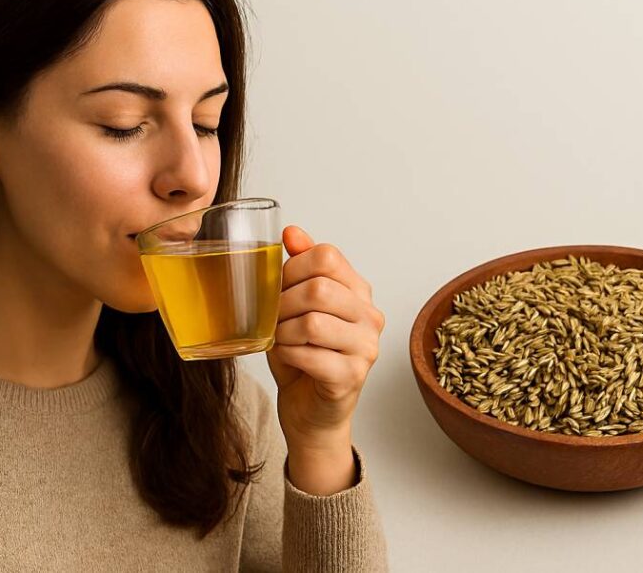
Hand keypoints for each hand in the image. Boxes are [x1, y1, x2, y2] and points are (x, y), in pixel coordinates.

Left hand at [266, 226, 384, 492]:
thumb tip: (292, 232)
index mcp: (358, 291)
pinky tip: (287, 357)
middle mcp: (370, 317)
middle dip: (283, 301)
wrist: (310, 412)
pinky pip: (310, 355)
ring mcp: (366, 348)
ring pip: (313, 322)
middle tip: (271, 317)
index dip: (293, 267)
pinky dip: (288, 354)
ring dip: (283, 331)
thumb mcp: (295, 306)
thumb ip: (298, 268)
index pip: (328, 256)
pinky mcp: (352, 377)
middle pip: (320, 288)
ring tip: (279, 338)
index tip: (278, 285)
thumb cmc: (302, 356)